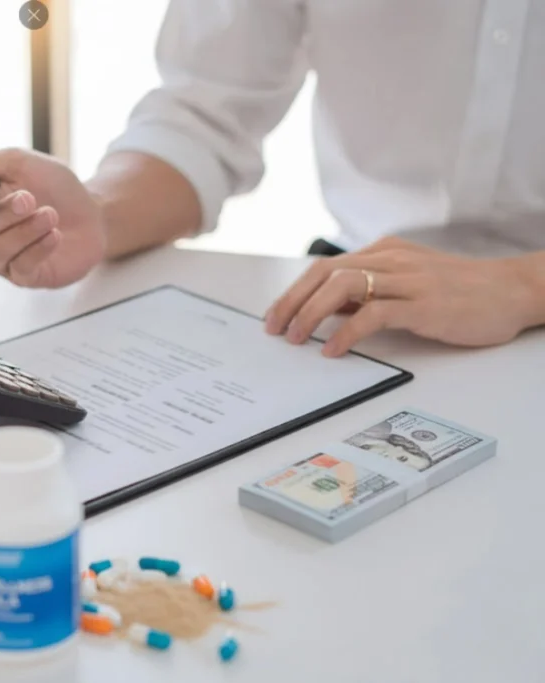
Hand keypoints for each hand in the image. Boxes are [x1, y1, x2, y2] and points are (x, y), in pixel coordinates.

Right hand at [0, 143, 105, 287]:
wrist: (94, 212)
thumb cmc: (55, 188)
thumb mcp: (20, 163)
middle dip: (5, 214)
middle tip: (30, 199)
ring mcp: (6, 259)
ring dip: (24, 231)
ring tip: (50, 215)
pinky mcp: (27, 276)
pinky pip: (20, 268)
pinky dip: (37, 250)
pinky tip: (54, 236)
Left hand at [265, 237, 544, 356]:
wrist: (514, 290)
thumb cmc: (459, 292)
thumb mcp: (406, 286)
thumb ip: (368, 296)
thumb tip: (325, 314)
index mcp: (384, 252)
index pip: (324, 267)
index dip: (294, 292)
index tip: (273, 316)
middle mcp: (392, 260)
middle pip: (325, 273)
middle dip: (292, 302)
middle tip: (274, 330)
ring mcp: (409, 280)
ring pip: (344, 286)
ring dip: (311, 314)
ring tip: (295, 339)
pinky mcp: (425, 304)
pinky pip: (374, 313)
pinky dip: (346, 331)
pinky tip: (332, 349)